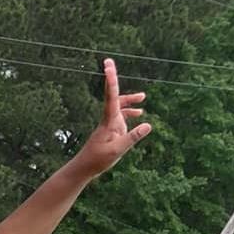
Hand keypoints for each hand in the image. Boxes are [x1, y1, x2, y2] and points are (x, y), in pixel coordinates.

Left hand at [72, 59, 150, 176]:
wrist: (84, 167)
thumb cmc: (98, 160)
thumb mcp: (118, 150)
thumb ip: (132, 137)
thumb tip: (148, 125)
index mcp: (108, 121)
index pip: (111, 97)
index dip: (111, 80)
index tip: (108, 65)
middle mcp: (108, 119)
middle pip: (115, 97)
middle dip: (115, 82)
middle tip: (110, 65)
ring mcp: (109, 124)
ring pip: (119, 107)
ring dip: (129, 101)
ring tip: (143, 98)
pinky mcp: (110, 130)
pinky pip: (121, 117)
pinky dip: (129, 113)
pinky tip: (139, 115)